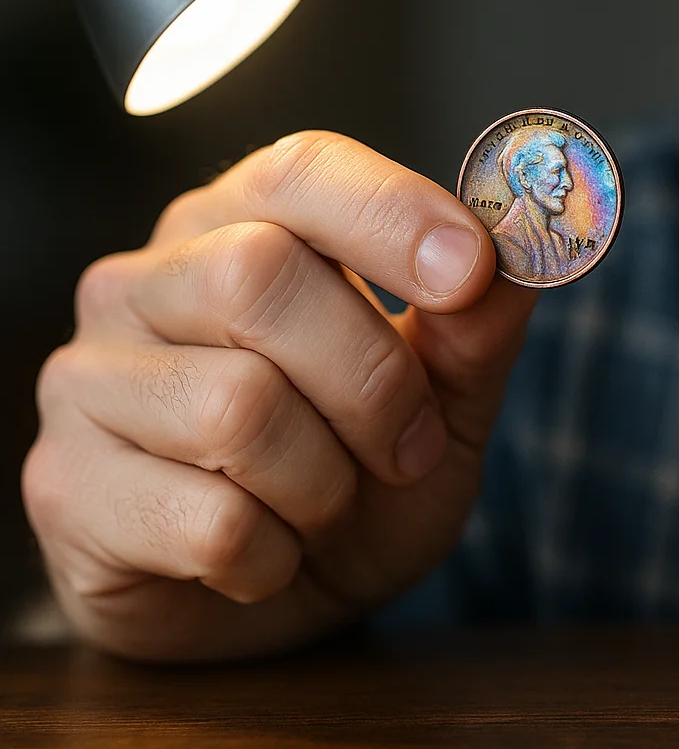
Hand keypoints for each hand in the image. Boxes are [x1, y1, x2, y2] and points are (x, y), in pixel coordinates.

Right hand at [23, 132, 534, 659]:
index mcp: (239, 226)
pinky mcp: (64, 486)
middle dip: (371, 380)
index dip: (391, 211)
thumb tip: (523, 251)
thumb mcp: (446, 400)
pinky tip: (266, 554)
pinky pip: (207, 521)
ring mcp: (87, 380)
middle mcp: (144, 281)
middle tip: (408, 445)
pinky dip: (274, 556)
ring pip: (234, 407)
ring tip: (326, 503)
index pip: (299, 171)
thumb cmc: (361, 473)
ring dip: (325, 483)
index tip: (471, 269)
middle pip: (257, 277)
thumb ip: (477, 327)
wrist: (285, 597)